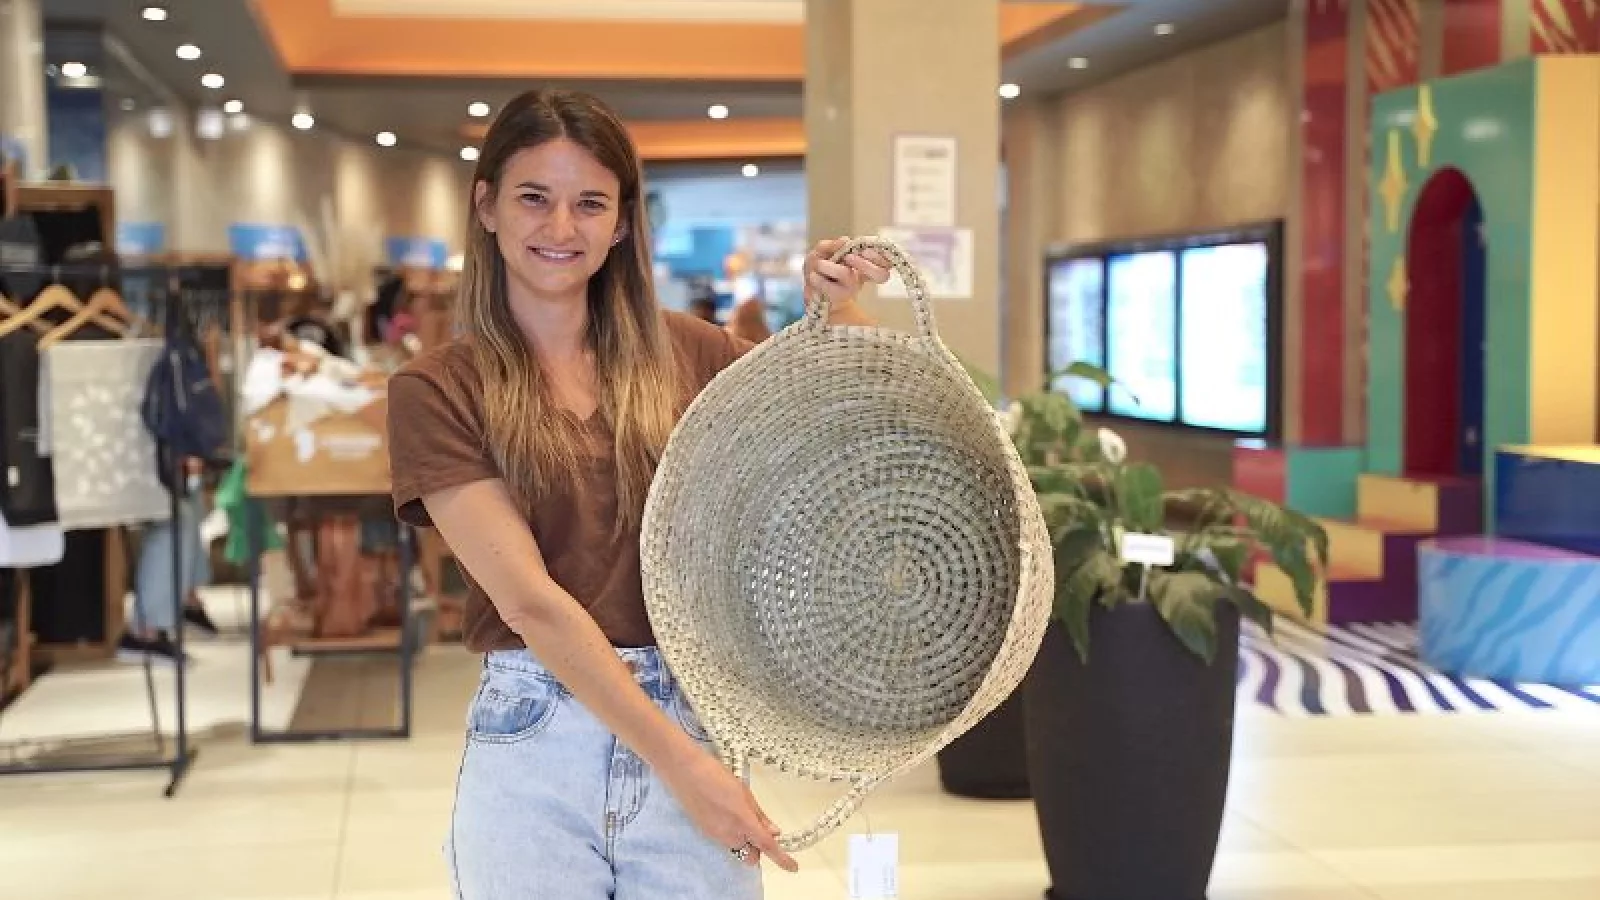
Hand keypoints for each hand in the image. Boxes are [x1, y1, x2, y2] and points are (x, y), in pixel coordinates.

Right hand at [660, 749, 798, 872]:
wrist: (683, 769)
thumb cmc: (713, 773)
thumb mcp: (743, 791)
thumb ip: (759, 814)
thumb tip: (773, 831)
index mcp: (742, 820)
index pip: (766, 845)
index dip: (782, 858)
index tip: (792, 866)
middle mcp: (728, 833)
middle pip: (750, 853)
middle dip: (757, 845)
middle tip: (757, 824)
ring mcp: (714, 834)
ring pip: (737, 847)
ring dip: (743, 838)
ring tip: (737, 810)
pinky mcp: (705, 832)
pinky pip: (724, 840)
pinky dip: (730, 832)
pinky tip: (725, 810)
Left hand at [805, 237, 891, 322]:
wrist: (810, 292)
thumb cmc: (819, 270)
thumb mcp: (822, 251)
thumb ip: (832, 245)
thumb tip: (844, 240)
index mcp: (864, 261)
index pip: (886, 260)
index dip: (881, 255)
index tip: (865, 250)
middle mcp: (862, 276)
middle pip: (882, 275)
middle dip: (866, 264)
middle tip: (849, 257)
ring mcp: (852, 289)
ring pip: (849, 277)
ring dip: (832, 268)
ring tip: (820, 264)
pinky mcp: (839, 300)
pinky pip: (833, 289)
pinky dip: (820, 279)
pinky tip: (813, 276)